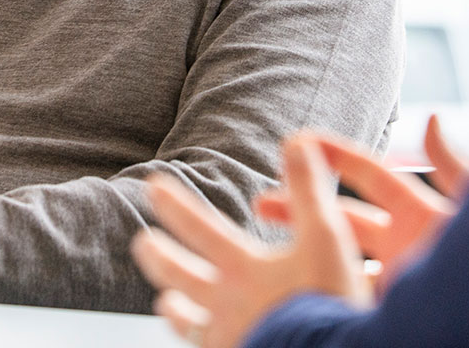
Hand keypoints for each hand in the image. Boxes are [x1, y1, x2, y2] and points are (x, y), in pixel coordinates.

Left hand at [132, 136, 371, 347]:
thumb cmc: (327, 306)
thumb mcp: (326, 238)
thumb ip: (308, 190)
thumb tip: (296, 141)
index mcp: (244, 271)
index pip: (200, 229)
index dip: (175, 205)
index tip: (152, 185)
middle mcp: (227, 308)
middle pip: (182, 278)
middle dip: (160, 258)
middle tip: (141, 243)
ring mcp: (229, 344)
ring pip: (191, 327)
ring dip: (176, 312)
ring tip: (164, 306)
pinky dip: (199, 345)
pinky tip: (207, 345)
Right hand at [255, 116, 468, 285]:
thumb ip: (456, 165)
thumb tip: (433, 117)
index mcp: (421, 214)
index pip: (370, 174)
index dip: (334, 153)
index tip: (296, 142)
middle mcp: (405, 249)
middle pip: (340, 219)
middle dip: (302, 206)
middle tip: (260, 204)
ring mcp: (397, 288)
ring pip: (339, 263)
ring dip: (305, 254)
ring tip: (265, 252)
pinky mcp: (391, 320)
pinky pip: (350, 303)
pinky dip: (324, 294)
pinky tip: (294, 292)